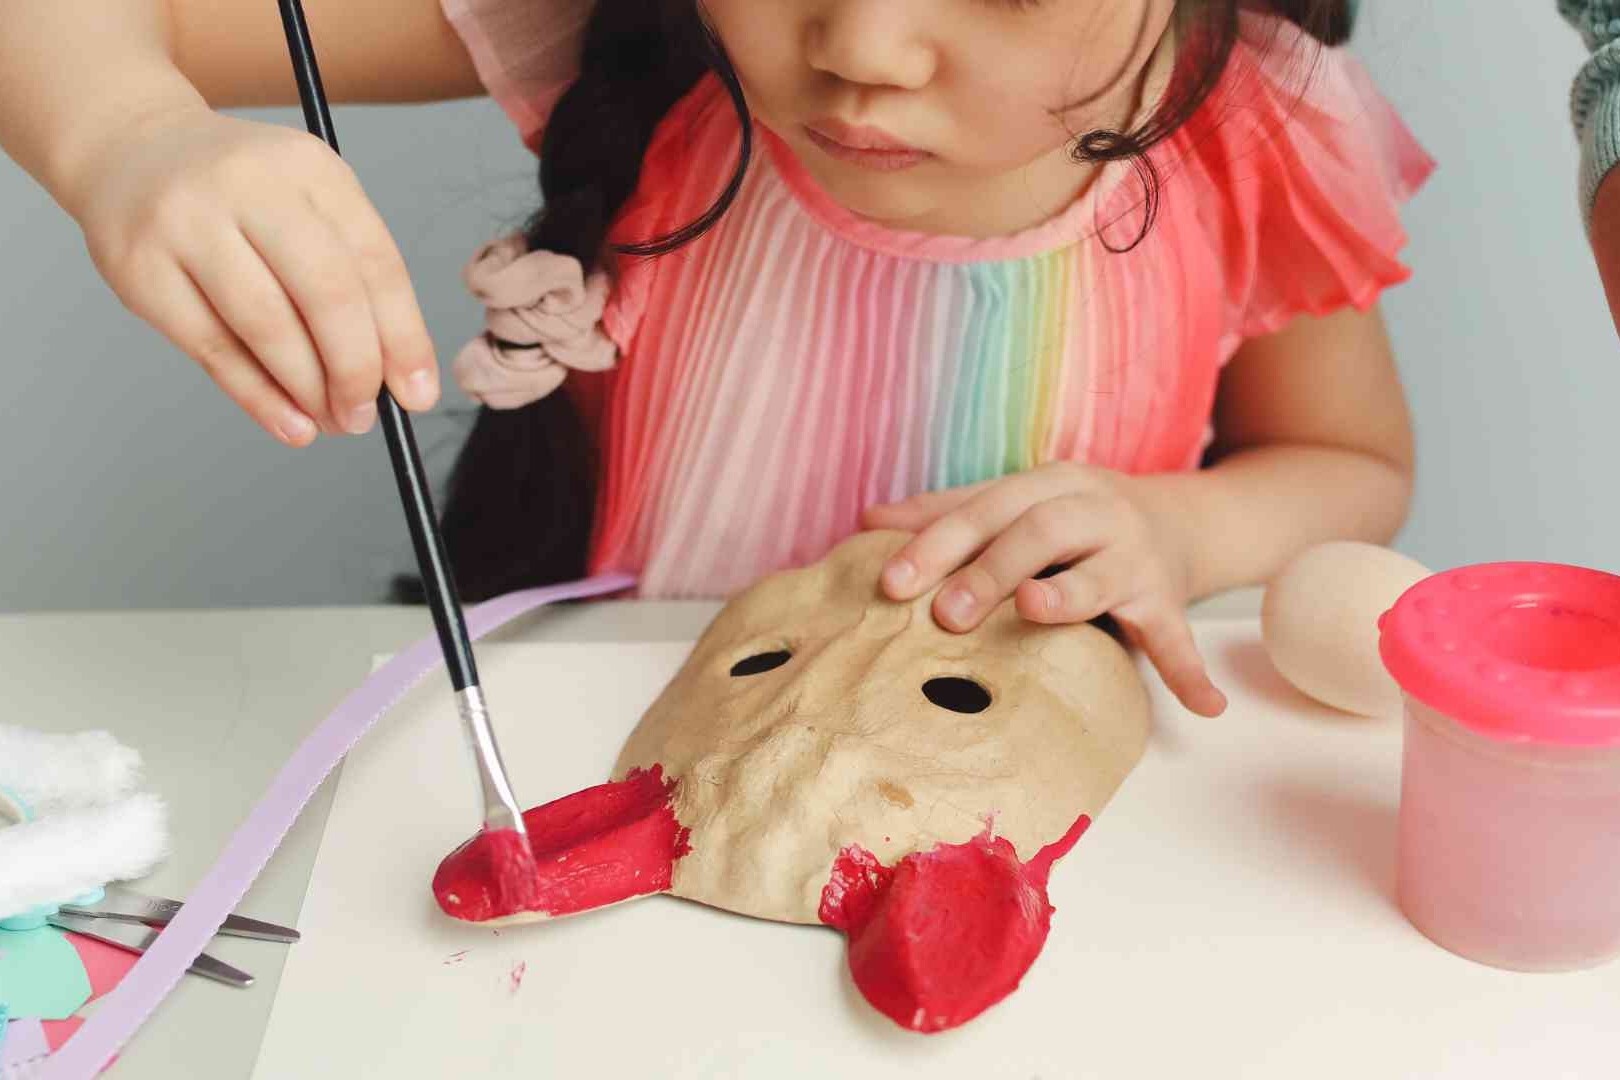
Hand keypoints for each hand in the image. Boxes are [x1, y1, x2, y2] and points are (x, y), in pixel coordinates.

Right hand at [67, 105, 438, 445]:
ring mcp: (187, 223)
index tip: (417, 392)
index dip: (403, 338)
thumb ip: (354, 275)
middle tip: (365, 414)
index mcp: (309, 168)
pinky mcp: (141, 269)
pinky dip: (258, 396)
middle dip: (356, 370)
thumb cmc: (239, 191)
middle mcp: (249, 185)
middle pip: (325, 294)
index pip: (375, 263)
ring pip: (267, 326)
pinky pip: (212, 348)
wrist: (129, 150)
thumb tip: (398, 376)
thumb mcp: (307, 201)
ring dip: (309, 390)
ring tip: (331, 420)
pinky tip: (288, 421)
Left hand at [862, 462, 1226, 716]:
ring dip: (1068, 593)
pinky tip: (1204, 706)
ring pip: (1102, 573)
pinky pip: (1178, 636)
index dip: (936, 542)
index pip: (985, 507)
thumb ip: (950, 512)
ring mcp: (1135, 555)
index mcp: (1049, 485)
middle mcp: (1095, 511)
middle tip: (943, 615)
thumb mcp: (1018, 504)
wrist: (1182, 520)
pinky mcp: (1168, 598)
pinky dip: (1189, 671)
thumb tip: (869, 521)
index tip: (890, 582)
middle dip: (989, 569)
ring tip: (1035, 609)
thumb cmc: (1072, 519)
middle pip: (1038, 531)